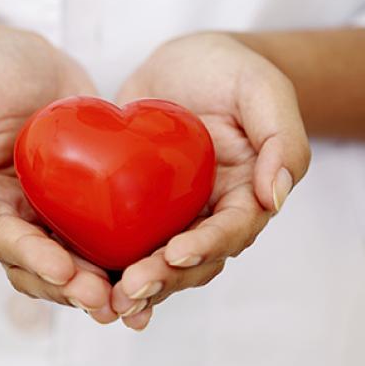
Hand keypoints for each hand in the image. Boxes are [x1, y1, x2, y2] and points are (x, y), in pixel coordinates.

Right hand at [0, 28, 116, 323]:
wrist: (22, 56)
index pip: (4, 242)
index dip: (33, 260)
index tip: (65, 271)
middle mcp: (15, 216)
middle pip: (41, 266)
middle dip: (72, 286)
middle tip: (107, 301)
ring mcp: (51, 211)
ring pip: (75, 260)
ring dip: (100, 283)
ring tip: (134, 297)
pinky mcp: (84, 198)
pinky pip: (103, 231)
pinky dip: (124, 253)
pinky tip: (154, 264)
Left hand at [112, 33, 310, 329]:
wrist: (186, 63)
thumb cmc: (230, 71)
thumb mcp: (264, 89)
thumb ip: (282, 138)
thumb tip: (275, 196)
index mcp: (245, 194)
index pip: (231, 230)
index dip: (206, 246)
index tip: (176, 254)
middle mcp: (209, 214)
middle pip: (192, 261)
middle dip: (163, 279)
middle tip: (130, 290)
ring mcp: (172, 214)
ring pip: (157, 261)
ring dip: (136, 285)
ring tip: (108, 302)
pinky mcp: (136, 207)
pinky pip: (123, 240)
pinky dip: (106, 264)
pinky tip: (81, 283)